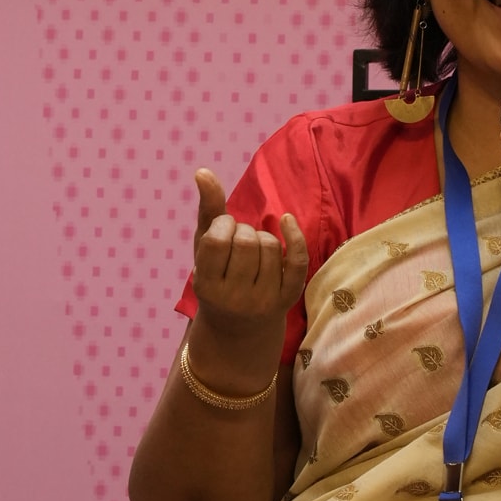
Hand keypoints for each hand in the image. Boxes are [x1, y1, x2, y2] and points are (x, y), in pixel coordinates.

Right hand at [187, 168, 308, 380]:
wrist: (238, 328)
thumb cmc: (217, 278)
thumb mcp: (204, 251)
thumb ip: (206, 211)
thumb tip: (203, 171)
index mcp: (207, 286)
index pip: (218, 240)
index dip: (223, 226)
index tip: (222, 231)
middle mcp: (236, 298)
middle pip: (247, 241)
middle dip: (243, 231)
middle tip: (237, 243)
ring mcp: (264, 301)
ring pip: (271, 246)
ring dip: (263, 238)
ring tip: (252, 252)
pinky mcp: (288, 298)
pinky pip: (298, 260)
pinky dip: (295, 235)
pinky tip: (286, 220)